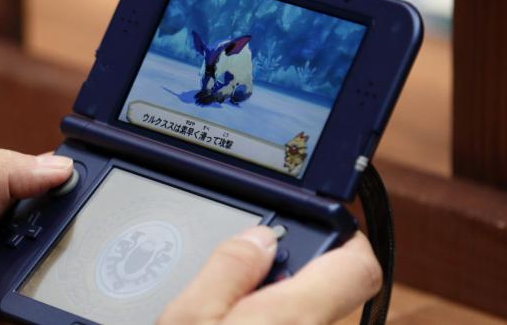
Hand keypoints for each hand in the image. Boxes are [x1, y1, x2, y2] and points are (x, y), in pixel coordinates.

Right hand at [159, 227, 381, 324]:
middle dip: (292, 281)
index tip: (314, 231)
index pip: (358, 266)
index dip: (341, 239)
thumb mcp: (187, 320)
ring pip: (307, 324)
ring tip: (225, 321)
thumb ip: (227, 270)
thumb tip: (258, 237)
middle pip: (328, 296)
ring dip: (276, 315)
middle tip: (243, 284)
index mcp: (294, 320)